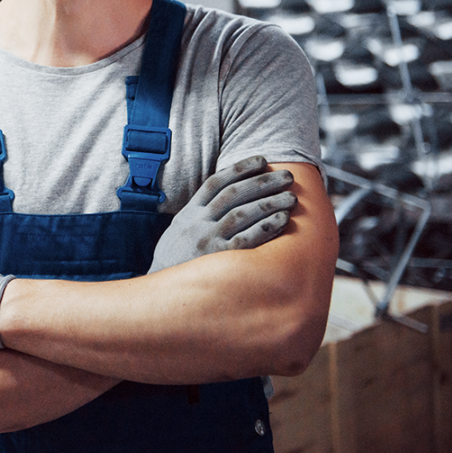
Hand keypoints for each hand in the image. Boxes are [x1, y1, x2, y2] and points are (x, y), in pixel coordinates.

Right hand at [149, 155, 296, 273]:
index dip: (240, 168)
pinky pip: (247, 239)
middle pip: (234, 194)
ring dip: (270, 202)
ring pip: (243, 213)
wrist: (159, 292)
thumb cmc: (175, 260)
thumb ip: (198, 214)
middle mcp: (198, 223)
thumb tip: (223, 198)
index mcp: (189, 213)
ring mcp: (207, 239)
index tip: (262, 160)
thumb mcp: (179, 231)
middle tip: (287, 176)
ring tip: (291, 196)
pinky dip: (266, 227)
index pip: (216, 182)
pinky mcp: (219, 259)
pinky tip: (283, 220)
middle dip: (263, 182)